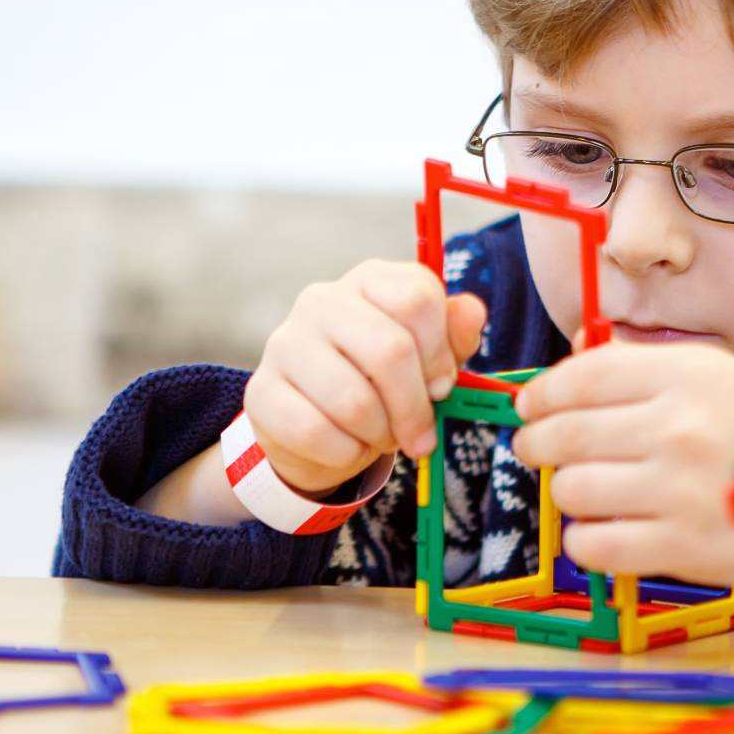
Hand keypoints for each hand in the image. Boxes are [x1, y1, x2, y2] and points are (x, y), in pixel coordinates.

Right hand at [245, 260, 486, 494]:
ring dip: (380, 434)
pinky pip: (317, 433)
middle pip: (389, 350)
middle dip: (415, 407)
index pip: (417, 298)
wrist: (316, 427)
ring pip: (353, 400)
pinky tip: (349, 446)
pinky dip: (346, 453)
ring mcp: (285, 343)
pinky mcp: (261, 392)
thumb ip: (454, 335)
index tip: (442, 387)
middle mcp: (321, 300)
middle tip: (419, 435)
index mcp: (369, 281)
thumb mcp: (426, 358)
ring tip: (382, 438)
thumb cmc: (380, 384)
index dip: (440, 354)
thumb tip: (471, 312)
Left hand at [511, 342, 733, 586]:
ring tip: (584, 490)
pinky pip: (594, 545)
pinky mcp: (681, 547)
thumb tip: (568, 363)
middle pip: (566, 433)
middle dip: (536, 442)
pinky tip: (603, 531)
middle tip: (534, 448)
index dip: (543, 393)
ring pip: (572, 489)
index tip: (530, 407)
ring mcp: (678, 489)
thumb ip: (641, 369)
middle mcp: (679, 427)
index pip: (584, 376)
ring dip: (566, 492)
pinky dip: (586, 541)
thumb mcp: (716, 377)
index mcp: (687, 374)